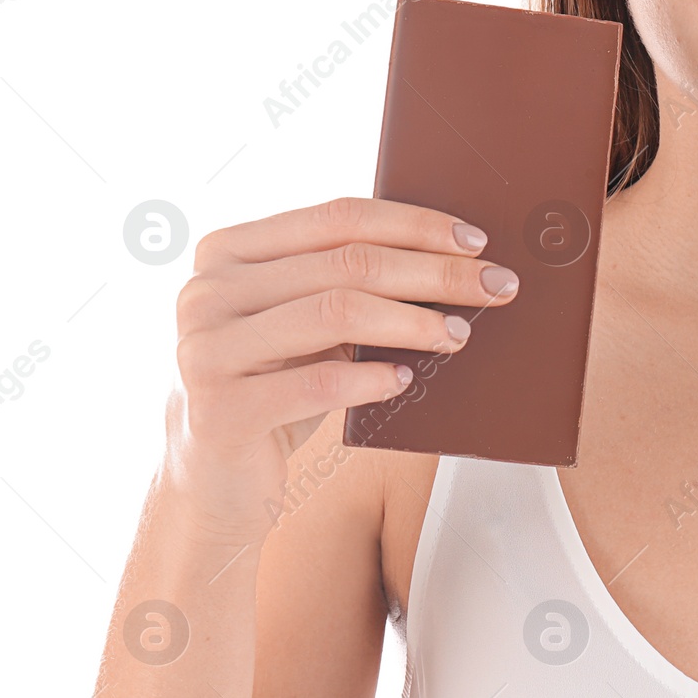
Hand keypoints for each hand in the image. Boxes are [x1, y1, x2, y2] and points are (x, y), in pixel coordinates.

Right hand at [163, 195, 517, 540]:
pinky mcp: (218, 411)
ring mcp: (203, 350)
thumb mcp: (303, 322)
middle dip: (433, 272)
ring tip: (458, 334)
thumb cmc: (275, 385)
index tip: (475, 241)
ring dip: (413, 320)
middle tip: (493, 286)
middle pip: (348, 263)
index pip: (339, 217)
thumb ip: (345, 281)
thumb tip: (454, 256)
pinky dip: (372, 378)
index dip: (415, 224)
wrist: (214, 481)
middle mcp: (205, 291)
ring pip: (336, 312)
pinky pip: (317, 383)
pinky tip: (405, 380)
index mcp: (227, 250)